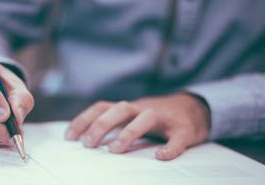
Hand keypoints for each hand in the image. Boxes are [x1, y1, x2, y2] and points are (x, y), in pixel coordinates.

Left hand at [65, 93, 209, 159]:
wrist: (194, 108)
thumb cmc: (157, 117)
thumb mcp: (132, 117)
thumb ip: (114, 125)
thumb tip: (85, 140)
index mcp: (129, 108)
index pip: (102, 107)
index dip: (84, 119)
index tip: (70, 137)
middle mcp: (143, 109)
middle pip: (120, 109)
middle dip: (102, 125)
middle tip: (88, 144)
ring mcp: (164, 118)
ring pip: (146, 118)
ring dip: (129, 132)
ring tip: (115, 150)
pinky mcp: (184, 129)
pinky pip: (177, 137)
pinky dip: (170, 147)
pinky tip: (162, 156)